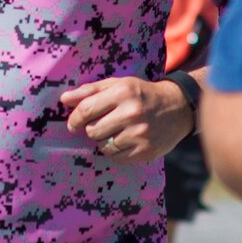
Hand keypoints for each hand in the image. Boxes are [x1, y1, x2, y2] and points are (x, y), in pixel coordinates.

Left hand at [61, 77, 192, 163]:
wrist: (177, 108)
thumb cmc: (141, 94)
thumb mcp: (118, 85)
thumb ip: (90, 91)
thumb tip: (64, 100)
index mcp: (123, 92)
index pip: (86, 109)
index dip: (74, 119)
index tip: (72, 124)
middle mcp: (132, 113)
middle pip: (93, 131)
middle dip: (93, 129)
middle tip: (103, 125)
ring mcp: (140, 134)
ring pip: (103, 146)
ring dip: (104, 141)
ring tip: (117, 132)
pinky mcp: (145, 151)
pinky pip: (116, 157)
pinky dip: (116, 151)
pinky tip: (126, 140)